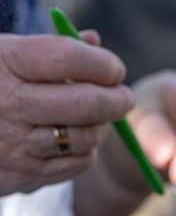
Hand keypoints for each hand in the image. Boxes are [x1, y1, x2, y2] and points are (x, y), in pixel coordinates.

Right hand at [0, 32, 133, 195]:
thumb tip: (95, 41)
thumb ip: (50, 49)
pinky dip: (86, 150)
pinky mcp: (23, 174)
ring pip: (86, 136)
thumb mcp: (3, 56)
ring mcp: (13, 142)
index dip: (102, 64)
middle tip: (123, 98)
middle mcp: (6, 103)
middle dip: (117, 100)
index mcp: (2, 62)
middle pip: (84, 102)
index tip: (114, 70)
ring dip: (101, 127)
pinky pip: (78, 162)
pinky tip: (73, 138)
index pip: (67, 58)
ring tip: (95, 118)